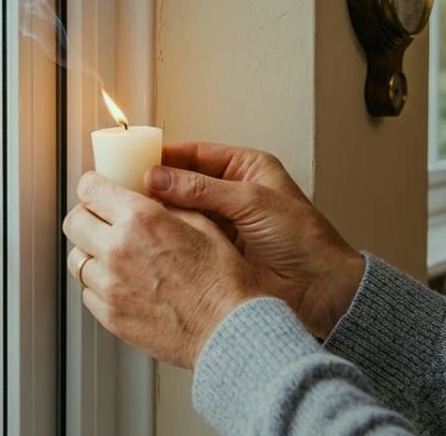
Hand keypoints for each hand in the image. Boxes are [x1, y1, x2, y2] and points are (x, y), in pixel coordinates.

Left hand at [63, 172, 266, 368]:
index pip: (91, 190)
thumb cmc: (225, 282)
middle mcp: (118, 249)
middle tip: (101, 221)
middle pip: (74, 222)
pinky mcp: (110, 315)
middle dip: (86, 217)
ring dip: (91, 253)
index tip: (97, 191)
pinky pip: (88, 292)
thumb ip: (168, 208)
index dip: (93, 187)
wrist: (230, 330)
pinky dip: (99, 286)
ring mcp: (110, 285)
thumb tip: (151, 200)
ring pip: (77, 259)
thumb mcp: (203, 225)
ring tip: (114, 257)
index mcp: (141, 220)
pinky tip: (122, 285)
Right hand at [147, 142, 364, 338]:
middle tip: (123, 186)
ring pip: (180, 212)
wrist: (322, 290)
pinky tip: (147, 238)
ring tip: (128, 212)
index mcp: (245, 168)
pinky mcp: (215, 252)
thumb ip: (203, 189)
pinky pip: (184, 239)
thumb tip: (158, 177)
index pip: (195, 154)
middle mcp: (230, 194)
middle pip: (182, 182)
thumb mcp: (253, 202)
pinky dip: (166, 238)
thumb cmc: (305, 240)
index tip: (134, 161)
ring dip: (157, 213)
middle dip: (154, 185)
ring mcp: (222, 224)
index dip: (164, 157)